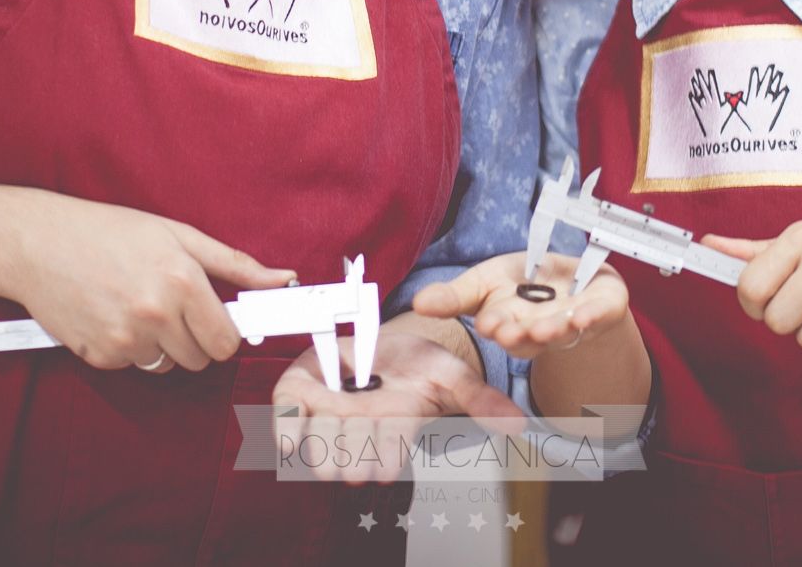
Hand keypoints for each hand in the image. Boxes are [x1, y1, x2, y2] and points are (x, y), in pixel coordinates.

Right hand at [11, 197, 294, 372]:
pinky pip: (132, 365)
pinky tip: (112, 314)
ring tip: (136, 305)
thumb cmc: (109, 232)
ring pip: (166, 365)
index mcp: (181, 281)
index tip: (214, 321)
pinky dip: (127, 348)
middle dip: (192, 337)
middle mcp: (156, 314)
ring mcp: (125, 340)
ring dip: (160, 345)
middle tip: (169, 305)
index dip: (222, 332)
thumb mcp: (178, 236)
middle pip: (200, 359)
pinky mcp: (99, 356)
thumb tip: (283, 279)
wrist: (39, 242)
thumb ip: (235, 264)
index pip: (226, 341)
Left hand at [271, 324, 524, 484]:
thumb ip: (481, 400)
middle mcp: (356, 433)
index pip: (388, 461)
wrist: (380, 338)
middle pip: (347, 463)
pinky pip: (281, 420)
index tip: (390, 453)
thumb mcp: (451, 375)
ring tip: (340, 412)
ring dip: (326, 435)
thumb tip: (520, 426)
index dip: (387, 458)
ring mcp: (324, 415)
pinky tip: (298, 423)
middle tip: (361, 433)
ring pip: (318, 446)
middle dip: (353, 450)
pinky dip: (285, 427)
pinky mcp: (296, 394)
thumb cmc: (417, 365)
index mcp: (392, 433)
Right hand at [411, 251, 629, 360]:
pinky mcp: (604, 309)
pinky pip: (601, 316)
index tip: (489, 322)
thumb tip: (418, 303)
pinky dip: (594, 316)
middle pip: (530, 337)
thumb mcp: (485, 282)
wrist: (575, 277)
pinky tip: (586, 316)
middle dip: (520, 334)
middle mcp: (541, 330)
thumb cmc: (525, 281)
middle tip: (510, 331)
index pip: (500, 327)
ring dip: (554, 330)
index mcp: (510, 325)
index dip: (495, 325)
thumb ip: (454, 297)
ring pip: (562, 331)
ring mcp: (574, 322)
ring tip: (548, 327)